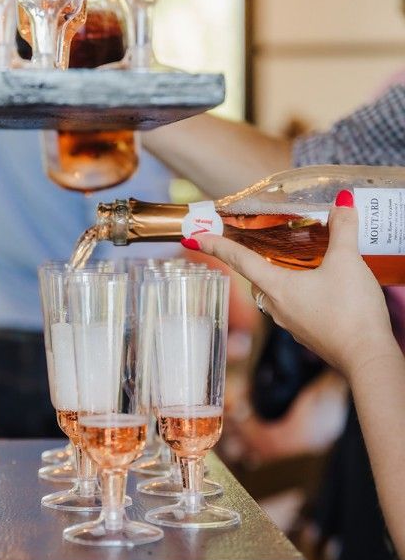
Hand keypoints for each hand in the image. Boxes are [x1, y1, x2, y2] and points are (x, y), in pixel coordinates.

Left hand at [196, 200, 396, 381]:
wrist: (367, 356)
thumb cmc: (350, 311)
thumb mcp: (347, 261)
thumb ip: (343, 229)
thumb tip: (342, 203)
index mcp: (277, 288)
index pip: (239, 260)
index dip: (217, 245)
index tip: (193, 237)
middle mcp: (277, 308)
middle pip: (258, 277)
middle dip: (252, 259)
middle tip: (249, 241)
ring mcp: (292, 324)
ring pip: (278, 293)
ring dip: (282, 276)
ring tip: (295, 259)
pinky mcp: (309, 333)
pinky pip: (297, 307)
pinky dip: (301, 292)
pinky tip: (320, 286)